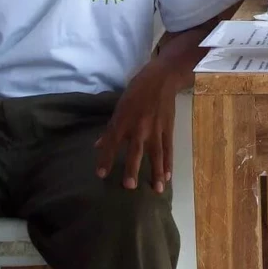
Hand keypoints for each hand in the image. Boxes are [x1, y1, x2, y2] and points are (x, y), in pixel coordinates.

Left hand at [96, 64, 176, 192]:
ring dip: (157, 172)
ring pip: (156, 154)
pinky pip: (168, 149)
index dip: (106, 158)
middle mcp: (139, 126)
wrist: (162, 78)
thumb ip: (111, 128)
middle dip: (132, 168)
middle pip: (135, 150)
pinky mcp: (168, 129)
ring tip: (157, 190)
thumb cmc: (136, 91)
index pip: (112, 142)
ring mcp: (156, 128)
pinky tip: (168, 177)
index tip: (101, 175)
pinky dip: (168, 163)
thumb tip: (98, 145)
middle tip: (129, 186)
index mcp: (123, 119)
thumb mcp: (120, 106)